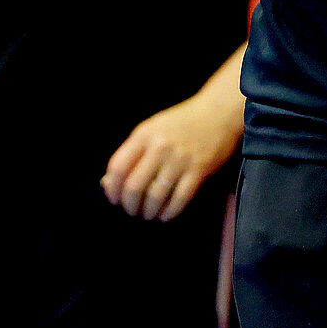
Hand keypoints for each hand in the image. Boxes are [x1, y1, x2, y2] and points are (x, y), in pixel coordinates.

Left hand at [101, 91, 241, 221]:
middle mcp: (159, 147)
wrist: (217, 112)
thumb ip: (132, 153)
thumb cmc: (182, 122)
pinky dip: (170, 211)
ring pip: (156, 195)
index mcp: (144, 135)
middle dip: (130, 205)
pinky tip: (166, 215)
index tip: (114, 199)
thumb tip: (108, 182)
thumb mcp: (152, 129)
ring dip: (149, 211)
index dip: (112, 188)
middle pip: (134, 186)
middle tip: (132, 211)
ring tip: (148, 214)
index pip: (118, 167)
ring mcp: (180, 159)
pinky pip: (180, 198)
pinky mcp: (198, 170)